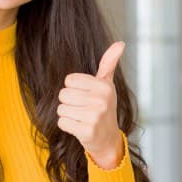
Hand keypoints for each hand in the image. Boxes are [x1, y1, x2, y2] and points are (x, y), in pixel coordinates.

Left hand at [57, 42, 125, 169]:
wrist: (108, 138)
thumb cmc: (104, 107)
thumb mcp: (107, 84)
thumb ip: (109, 63)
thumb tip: (120, 43)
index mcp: (104, 86)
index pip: (69, 80)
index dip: (74, 88)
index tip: (86, 96)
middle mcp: (101, 100)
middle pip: (63, 94)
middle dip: (69, 102)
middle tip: (83, 109)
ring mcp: (94, 117)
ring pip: (61, 109)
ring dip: (68, 114)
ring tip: (82, 118)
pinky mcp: (86, 131)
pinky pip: (62, 122)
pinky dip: (67, 126)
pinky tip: (80, 127)